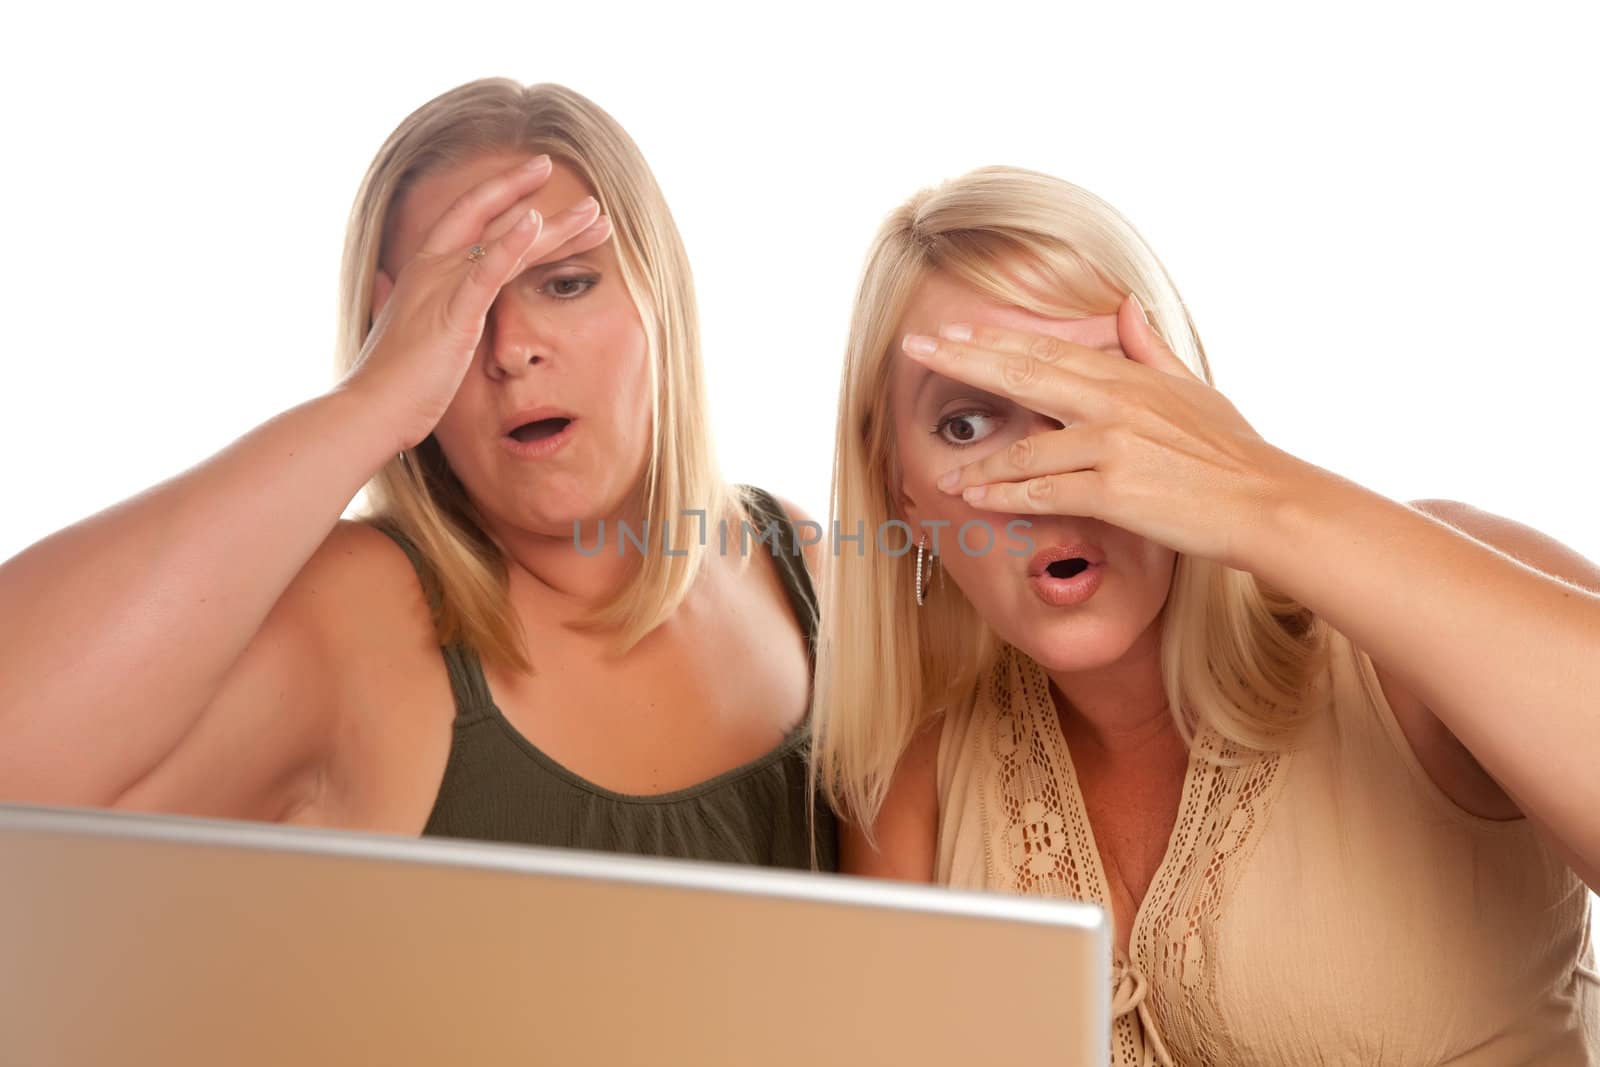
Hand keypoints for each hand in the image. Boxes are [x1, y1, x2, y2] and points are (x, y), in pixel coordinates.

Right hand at [339, 154, 612, 451]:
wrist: (370, 409)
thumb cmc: (390, 380)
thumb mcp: (399, 330)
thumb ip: (396, 301)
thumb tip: (382, 283)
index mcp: (425, 271)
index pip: (471, 220)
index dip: (507, 198)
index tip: (541, 185)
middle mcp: (433, 268)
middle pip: (493, 220)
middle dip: (540, 201)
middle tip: (589, 198)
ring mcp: (442, 287)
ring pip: (505, 241)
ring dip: (553, 224)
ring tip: (592, 210)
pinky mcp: (454, 314)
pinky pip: (486, 271)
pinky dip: (511, 244)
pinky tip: (536, 221)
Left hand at [901, 295, 1311, 569]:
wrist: (1266, 501)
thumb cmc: (1233, 452)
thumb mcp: (1194, 387)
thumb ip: (1151, 348)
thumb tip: (1128, 305)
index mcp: (1128, 377)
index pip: (1046, 351)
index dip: (994, 340)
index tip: (952, 331)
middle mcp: (1114, 403)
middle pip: (1023, 375)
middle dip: (963, 360)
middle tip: (915, 349)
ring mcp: (1112, 445)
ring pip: (1025, 449)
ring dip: (978, 462)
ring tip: (944, 472)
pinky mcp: (1115, 490)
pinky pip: (1044, 492)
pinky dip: (1005, 496)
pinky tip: (974, 497)